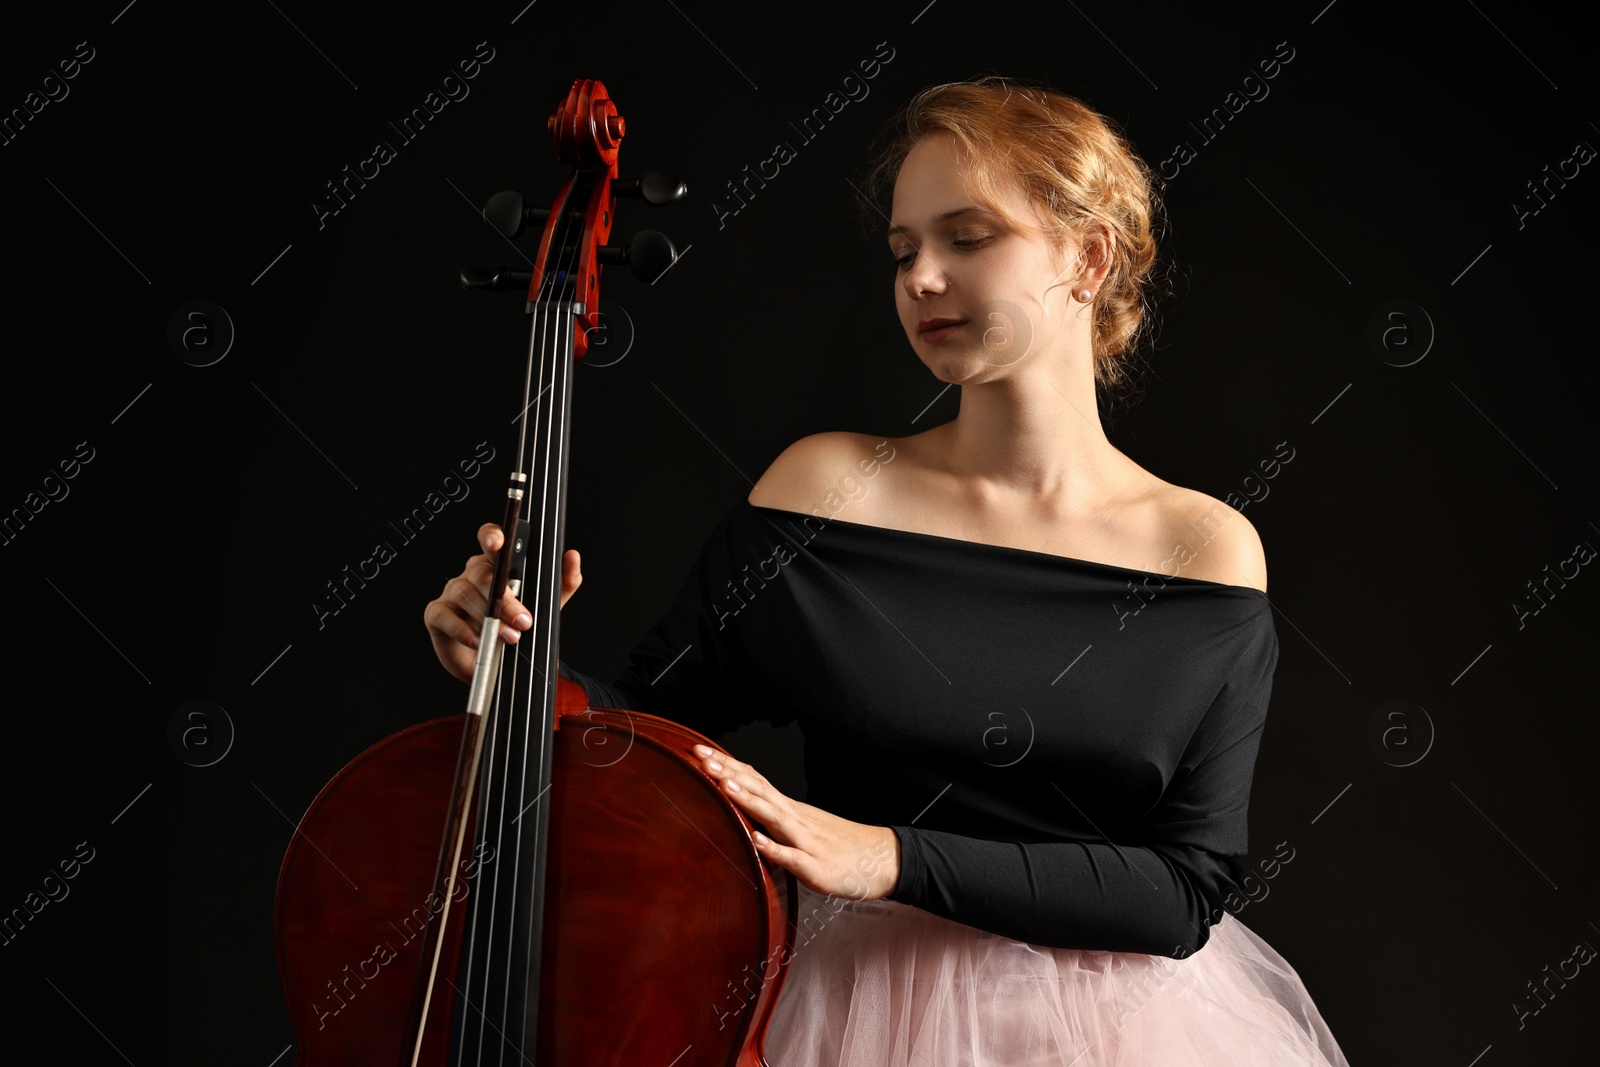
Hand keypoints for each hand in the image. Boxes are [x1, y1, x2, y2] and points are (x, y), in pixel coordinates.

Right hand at [423, 523, 582, 682]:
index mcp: (497, 564)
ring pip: (465, 594)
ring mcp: (453, 592)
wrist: (496, 667)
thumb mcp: (546, 606)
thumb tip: (572, 556)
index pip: (491, 540)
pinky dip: (462, 629)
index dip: (492, 536)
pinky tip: (477, 640)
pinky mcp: (437, 614)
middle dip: (505, 599)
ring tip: (509, 638)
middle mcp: (472, 573)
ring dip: (489, 618)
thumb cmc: (516, 627)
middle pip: (483, 574)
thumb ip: (563, 582)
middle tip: (524, 621)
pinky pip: (444, 616)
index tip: (498, 542)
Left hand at [691, 743, 900, 900]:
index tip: (699, 751)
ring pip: (773, 816)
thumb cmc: (840, 846)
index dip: (727, 766)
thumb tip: (745, 819)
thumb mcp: (803, 830)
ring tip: (723, 785)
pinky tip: (756, 840)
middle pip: (758, 790)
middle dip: (727, 773)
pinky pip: (792, 857)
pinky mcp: (815, 866)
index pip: (754, 780)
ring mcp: (805, 840)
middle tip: (700, 756)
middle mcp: (795, 818)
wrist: (883, 859)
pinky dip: (773, 848)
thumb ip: (775, 823)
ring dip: (748, 800)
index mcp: (790, 810)